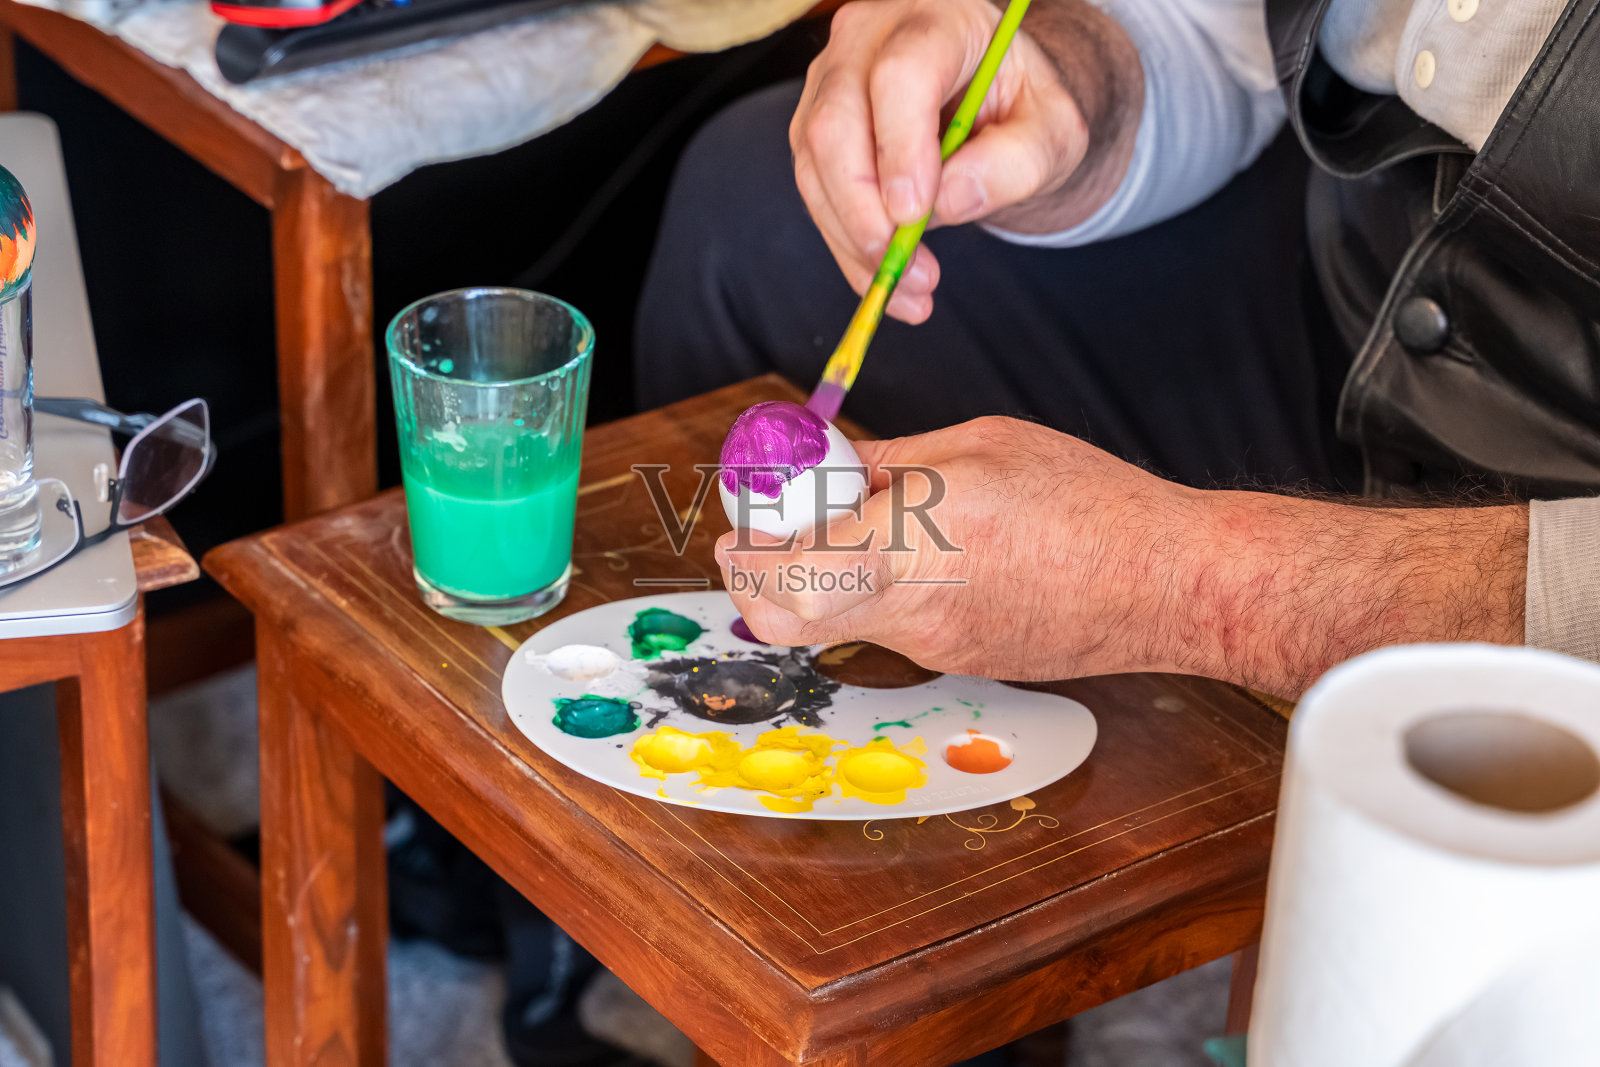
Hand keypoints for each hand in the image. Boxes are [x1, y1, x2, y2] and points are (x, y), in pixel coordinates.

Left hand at [717, 416, 1201, 680]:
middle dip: (760, 581)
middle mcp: (913, 612)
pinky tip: (932, 553)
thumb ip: (892, 463)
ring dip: (829, 577)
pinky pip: (894, 627)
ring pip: (842, 621)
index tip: (745, 524)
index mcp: (911, 547)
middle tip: (772, 537)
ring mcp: (936, 649)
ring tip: (876, 525)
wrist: (1167, 583)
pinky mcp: (960, 663)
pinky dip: (883, 591)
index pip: (785, 577)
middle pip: (790, 621)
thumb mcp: (977, 445)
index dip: (746, 555)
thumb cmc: (1087, 503)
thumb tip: (835, 468)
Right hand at [789, 0, 1142, 322]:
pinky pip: (815, 193)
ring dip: (854, 241)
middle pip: (834, 123)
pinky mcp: (813, 128)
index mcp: (936, 17)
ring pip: (815, 166)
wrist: (995, 105)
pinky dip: (847, 246)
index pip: (900, 75)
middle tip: (906, 271)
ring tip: (910, 292)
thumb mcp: (1053, 132)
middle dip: (863, 210)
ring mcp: (830, 81)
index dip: (900, 149)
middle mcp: (867, 37)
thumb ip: (1017, 161)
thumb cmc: (1024, 109)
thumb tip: (948, 200)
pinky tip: (887, 282)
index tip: (914, 217)